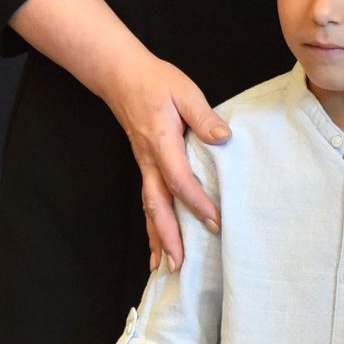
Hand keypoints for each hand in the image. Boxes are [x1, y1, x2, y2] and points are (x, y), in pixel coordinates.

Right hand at [104, 47, 228, 264]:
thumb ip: (203, 116)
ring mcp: (144, 165)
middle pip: (157, 205)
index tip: (215, 221)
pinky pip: (148, 201)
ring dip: (158, 238)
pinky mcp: (145, 166)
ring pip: (150, 208)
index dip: (196, 202)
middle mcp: (149, 160)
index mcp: (162, 142)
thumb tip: (223, 137)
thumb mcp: (185, 91)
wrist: (121, 76)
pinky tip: (157, 246)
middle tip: (182, 264)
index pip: (179, 179)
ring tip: (167, 268)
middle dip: (169, 236)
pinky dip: (152, 226)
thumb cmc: (155, 82)